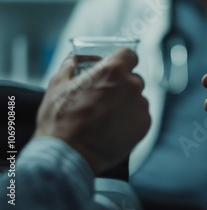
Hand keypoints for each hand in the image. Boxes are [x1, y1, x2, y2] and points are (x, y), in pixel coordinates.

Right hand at [34, 49, 150, 173]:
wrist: (69, 154)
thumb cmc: (60, 120)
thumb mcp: (58, 84)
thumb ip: (71, 65)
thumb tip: (77, 59)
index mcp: (113, 71)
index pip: (129, 55)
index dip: (120, 61)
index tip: (114, 68)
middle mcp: (132, 85)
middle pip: (133, 78)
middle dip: (120, 85)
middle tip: (103, 98)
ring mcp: (141, 106)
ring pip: (137, 98)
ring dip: (126, 103)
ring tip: (105, 117)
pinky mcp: (145, 124)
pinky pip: (140, 115)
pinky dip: (130, 119)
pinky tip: (113, 128)